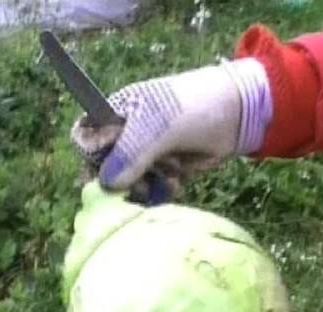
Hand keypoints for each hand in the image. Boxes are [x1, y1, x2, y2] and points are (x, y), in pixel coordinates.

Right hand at [71, 58, 271, 200]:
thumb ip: (131, 152)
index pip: (85, 139)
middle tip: (141, 183)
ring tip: (168, 179)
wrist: (237, 116)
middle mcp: (125, 136)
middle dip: (121, 181)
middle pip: (105, 170)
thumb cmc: (193, 108)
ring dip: (145, 188)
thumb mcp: (158, 125)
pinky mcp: (163, 171)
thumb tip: (106, 184)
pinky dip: (160, 192)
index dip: (91, 158)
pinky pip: (150, 191)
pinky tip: (175, 184)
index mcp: (115, 114)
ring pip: (128, 185)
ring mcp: (145, 156)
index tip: (105, 174)